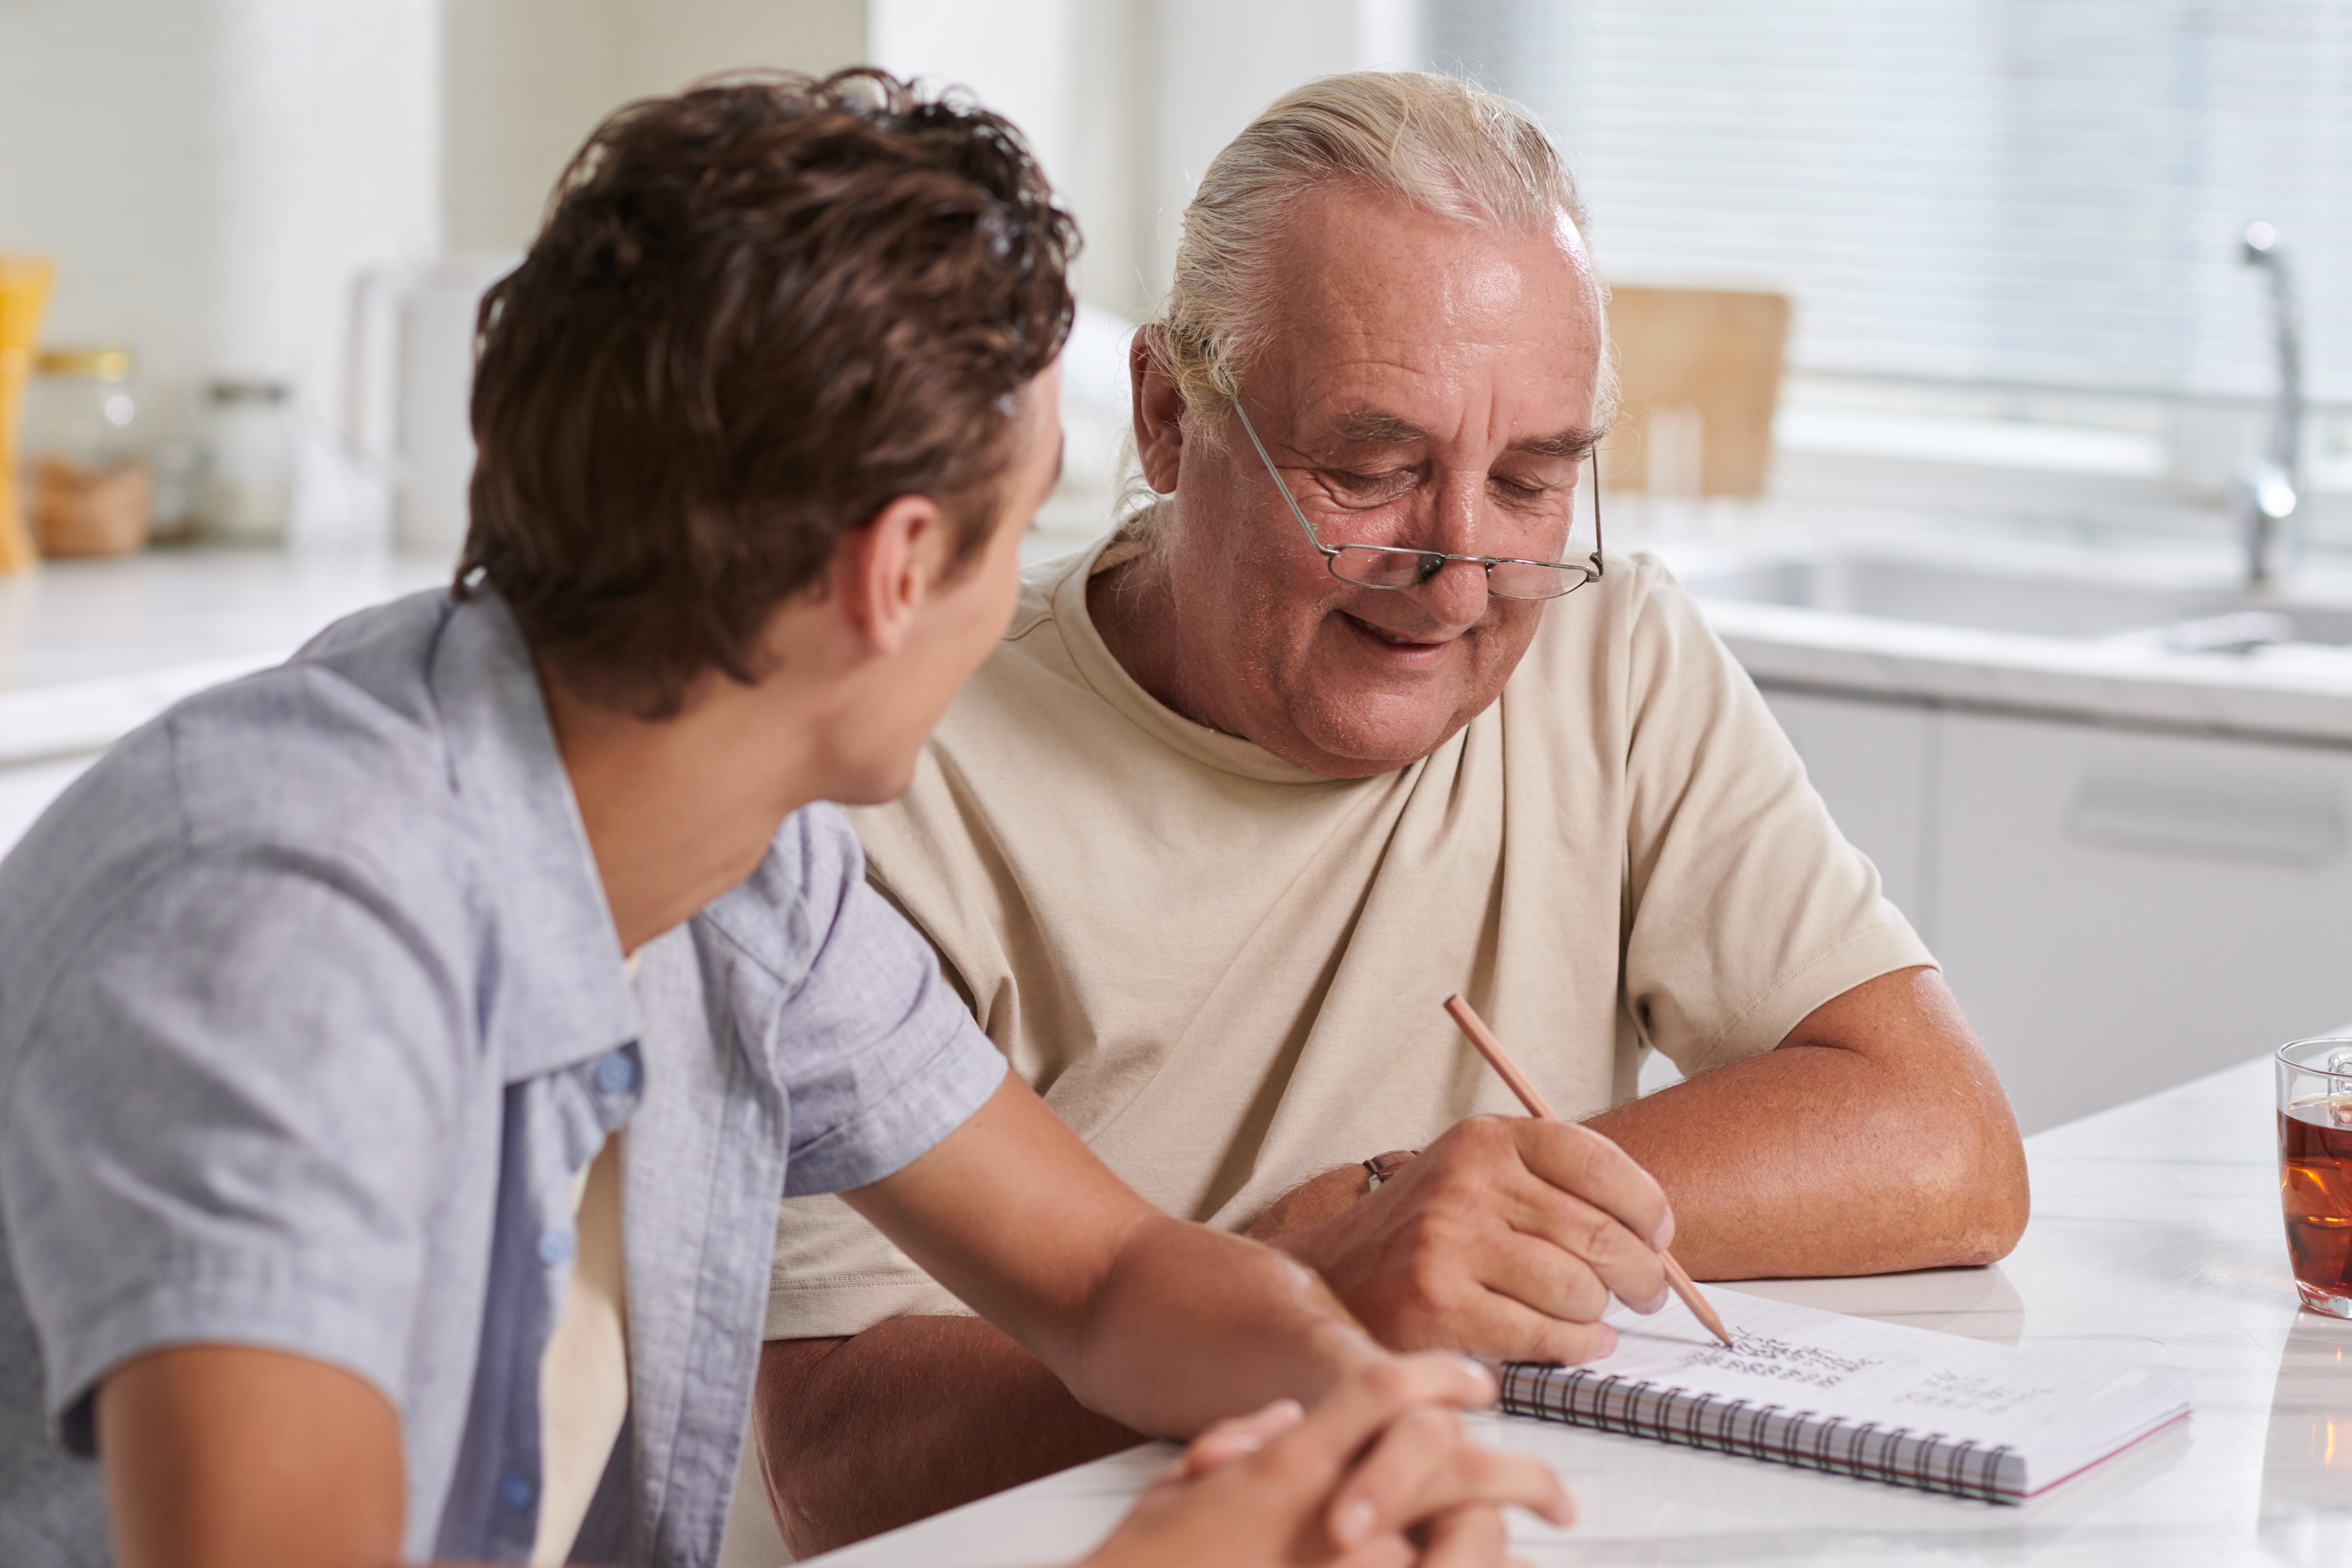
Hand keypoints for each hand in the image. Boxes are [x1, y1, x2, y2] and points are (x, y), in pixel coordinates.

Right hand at [1080, 1354, 1569, 1567]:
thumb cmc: (1140, 1562)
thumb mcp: (1176, 1489)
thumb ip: (1236, 1447)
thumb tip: (1281, 1422)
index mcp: (1288, 1466)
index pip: (1382, 1391)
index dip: (1438, 1376)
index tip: (1475, 1381)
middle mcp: (1327, 1511)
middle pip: (1449, 1465)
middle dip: (1515, 1479)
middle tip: (1553, 1496)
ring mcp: (1344, 1563)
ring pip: (1457, 1539)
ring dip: (1499, 1545)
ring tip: (1532, 1550)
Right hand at [1248, 1116, 1673, 1362]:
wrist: (1334, 1273)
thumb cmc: (1427, 1230)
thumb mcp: (1477, 1175)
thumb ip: (1551, 1186)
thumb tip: (1653, 1232)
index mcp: (1485, 1139)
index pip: (1596, 1161)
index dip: (1646, 1204)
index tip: (1660, 1233)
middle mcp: (1467, 1183)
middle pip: (1599, 1233)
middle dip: (1642, 1273)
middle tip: (1646, 1292)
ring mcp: (1450, 1243)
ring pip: (1579, 1289)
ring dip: (1602, 1315)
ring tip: (1594, 1318)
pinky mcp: (1440, 1305)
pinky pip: (1544, 1334)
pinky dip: (1576, 1346)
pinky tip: (1577, 1342)